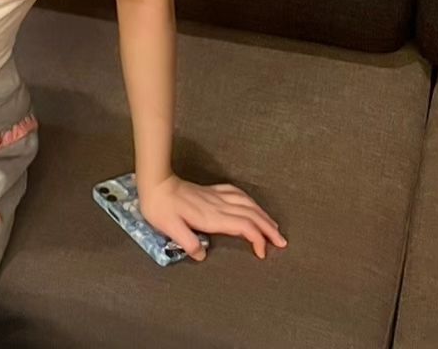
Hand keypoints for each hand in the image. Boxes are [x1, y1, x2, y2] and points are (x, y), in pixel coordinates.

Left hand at [137, 173, 287, 260]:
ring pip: (247, 203)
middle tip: (282, 242)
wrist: (155, 182)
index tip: (262, 253)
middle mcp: (218, 205)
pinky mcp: (210, 191)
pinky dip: (249, 200)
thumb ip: (188, 243)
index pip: (244, 226)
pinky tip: (252, 204)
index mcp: (212, 217)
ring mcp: (215, 196)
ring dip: (262, 214)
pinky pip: (236, 193)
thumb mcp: (170, 228)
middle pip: (251, 214)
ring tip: (274, 226)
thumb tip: (202, 255)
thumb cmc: (160, 207)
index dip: (257, 239)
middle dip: (269, 228)